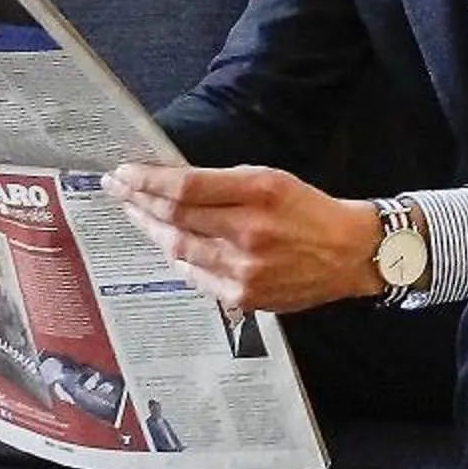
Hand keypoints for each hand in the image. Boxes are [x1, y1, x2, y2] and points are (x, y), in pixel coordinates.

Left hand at [112, 162, 381, 313]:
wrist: (350, 254)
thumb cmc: (309, 210)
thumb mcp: (272, 179)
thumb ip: (224, 183)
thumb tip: (172, 183)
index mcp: (259, 192)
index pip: (186, 187)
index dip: (148, 180)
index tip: (123, 172)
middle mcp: (249, 231)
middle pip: (175, 218)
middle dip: (138, 202)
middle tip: (116, 190)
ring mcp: (245, 269)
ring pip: (178, 249)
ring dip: (150, 230)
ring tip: (135, 214)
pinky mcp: (244, 296)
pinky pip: (194, 276)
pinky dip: (176, 259)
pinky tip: (167, 245)